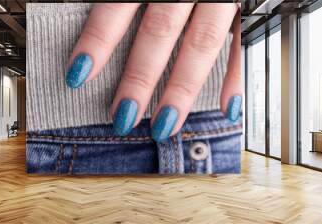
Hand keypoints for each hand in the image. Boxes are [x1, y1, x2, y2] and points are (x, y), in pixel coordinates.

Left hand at [65, 3, 240, 141]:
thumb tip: (77, 5)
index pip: (118, 5)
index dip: (98, 42)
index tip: (77, 75)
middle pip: (160, 32)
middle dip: (140, 79)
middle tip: (122, 116)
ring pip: (202, 42)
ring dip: (183, 89)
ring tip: (164, 124)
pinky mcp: (244, 0)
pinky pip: (243, 38)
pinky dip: (237, 74)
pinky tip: (226, 106)